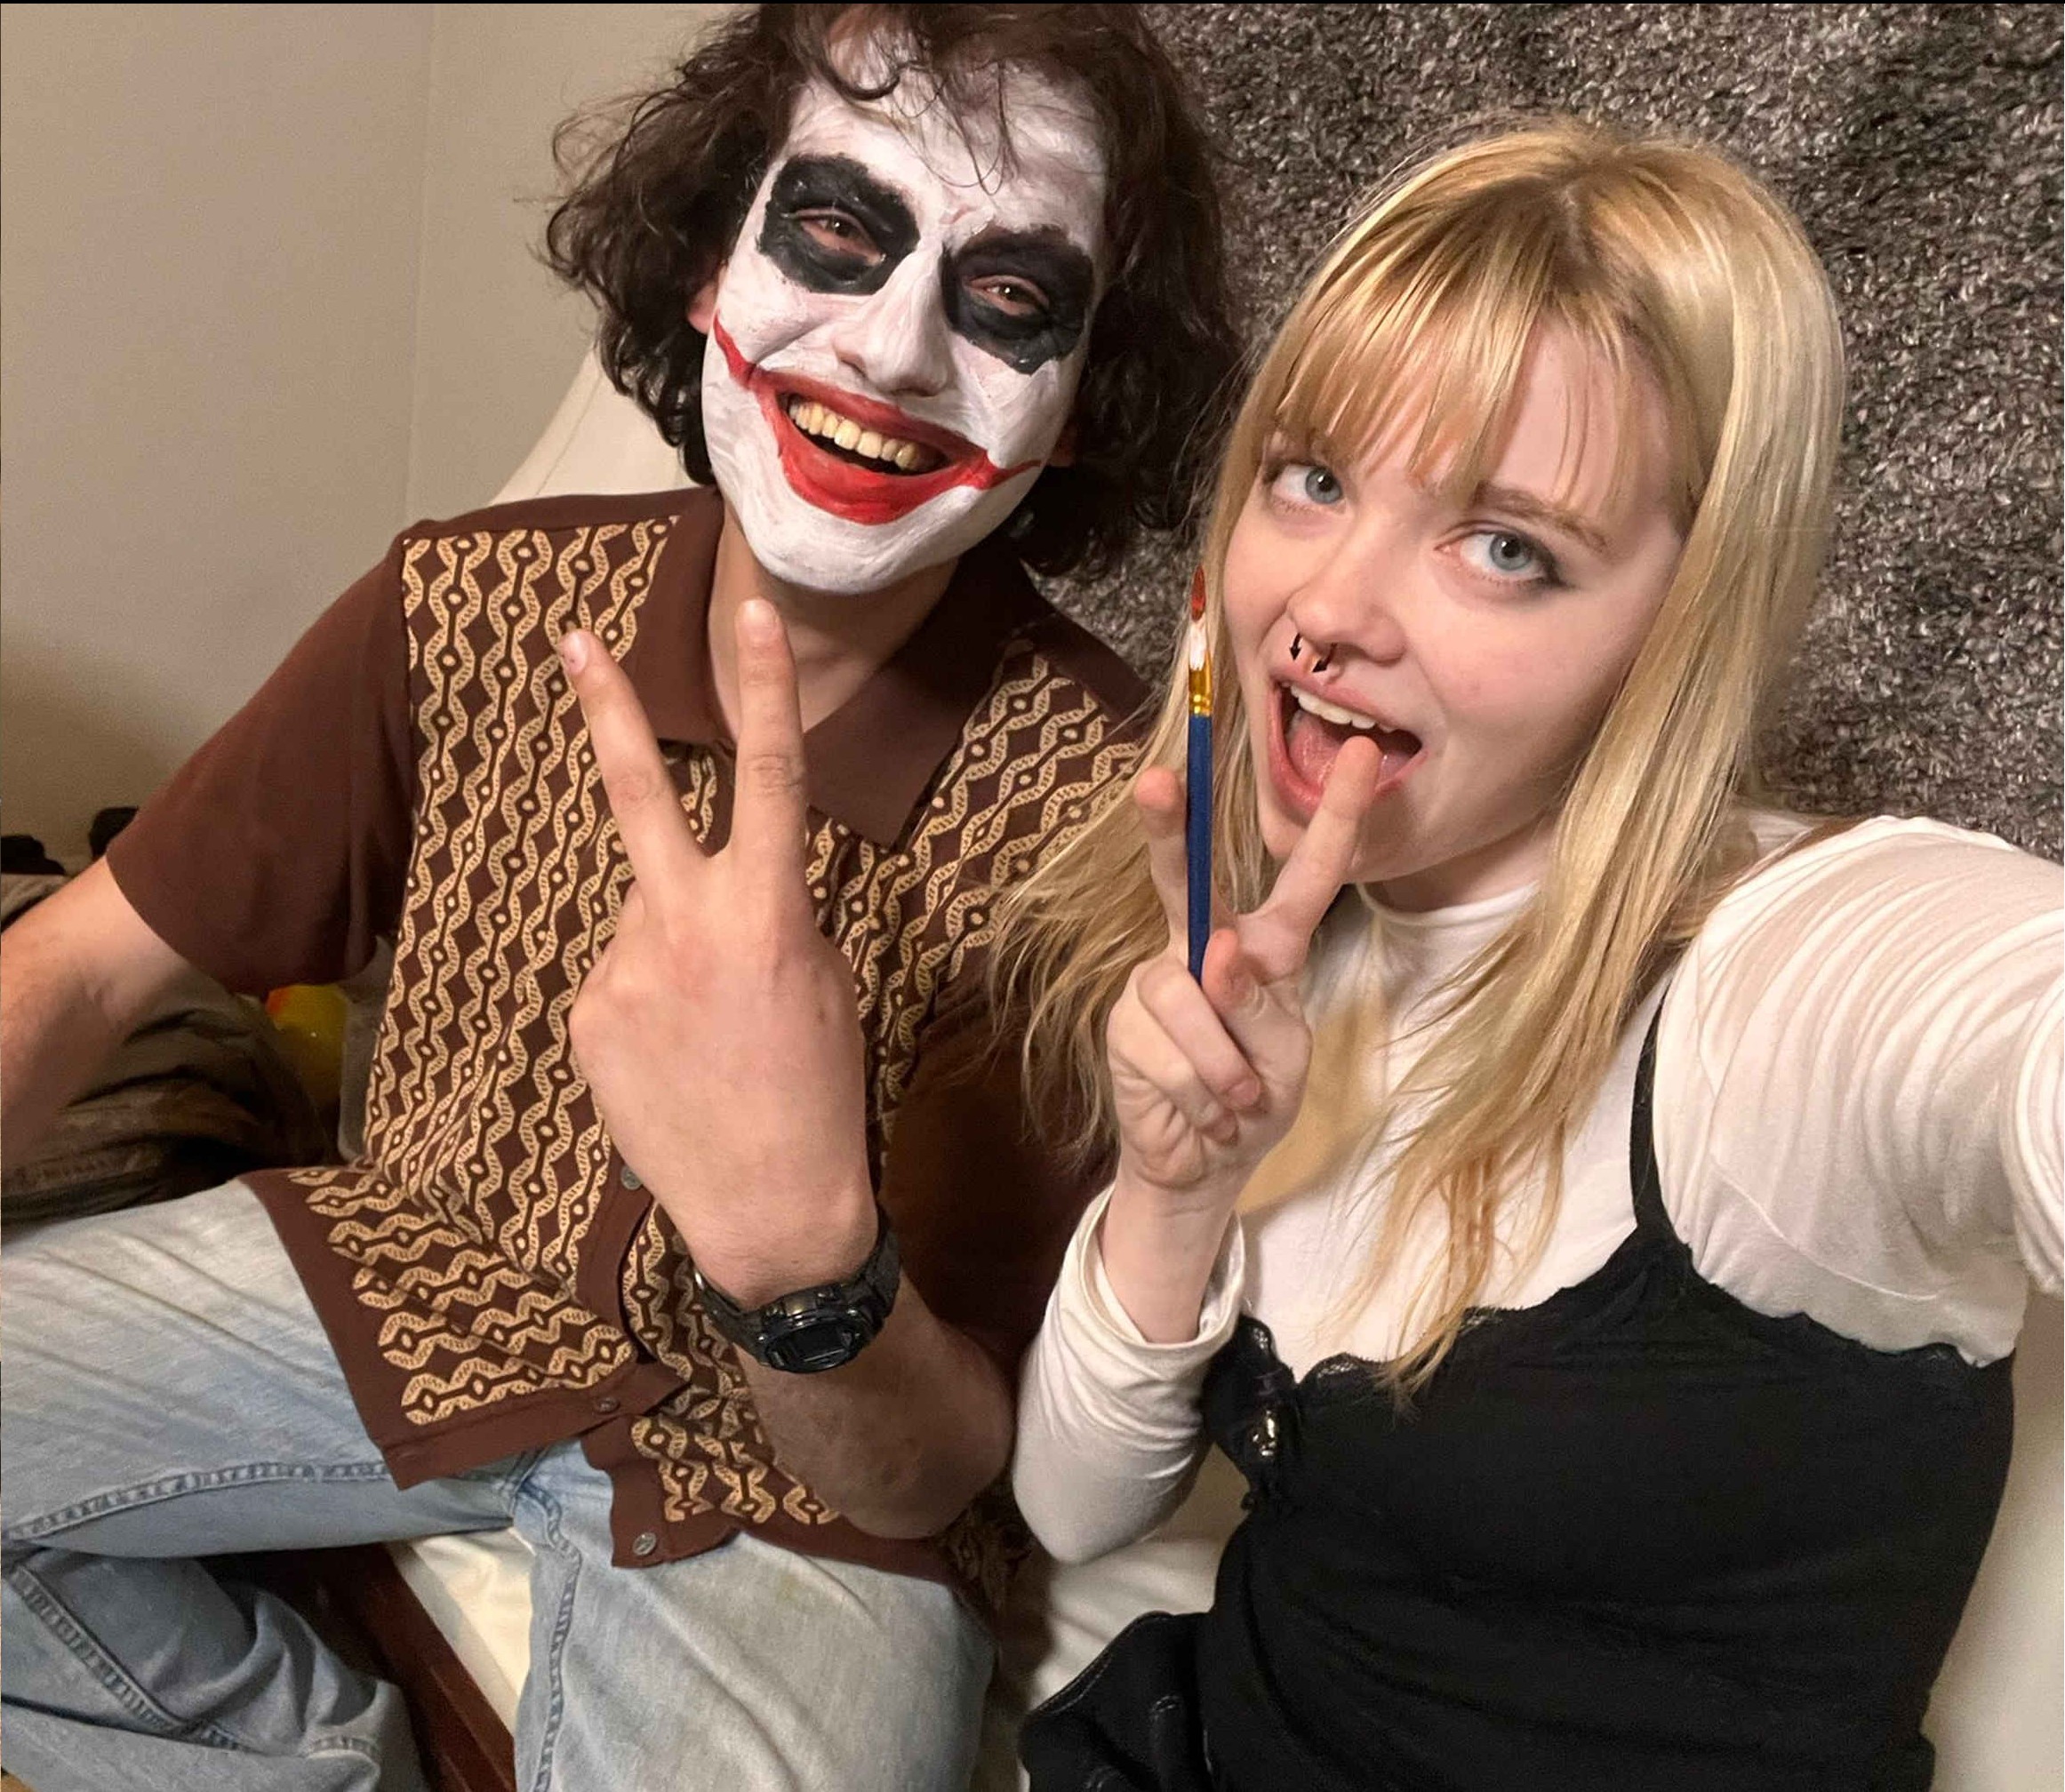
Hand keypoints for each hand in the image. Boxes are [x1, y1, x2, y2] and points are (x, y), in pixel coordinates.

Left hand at [560, 600, 875, 1306]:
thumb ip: (774, 913)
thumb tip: (728, 883)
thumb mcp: (826, 983)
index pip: (773, 775)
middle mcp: (684, 925)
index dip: (767, 687)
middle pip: (636, 791)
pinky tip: (675, 1060)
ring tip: (707, 1031)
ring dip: (671, 947)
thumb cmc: (820, 1093)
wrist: (768, 1212)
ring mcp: (622, 971)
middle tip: (572, 638)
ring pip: (642, 918)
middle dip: (604, 706)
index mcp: (767, 912)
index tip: (753, 610)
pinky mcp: (585, 1017)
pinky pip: (617, 980)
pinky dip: (646, 1003)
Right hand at [1108, 739, 1379, 1221]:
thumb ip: (1262, 1006)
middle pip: (1186, 879)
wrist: (1203, 1165)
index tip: (1367, 757)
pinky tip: (1204, 1112)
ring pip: (1189, 999)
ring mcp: (1155, 983)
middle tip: (1156, 780)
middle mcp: (1200, 947)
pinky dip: (1200, 1095)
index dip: (1336, 818)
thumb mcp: (1287, 1058)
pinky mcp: (1124, 1025)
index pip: (1304, 878)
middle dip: (1169, 829)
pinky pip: (1169, 1053)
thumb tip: (1215, 953)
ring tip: (1235, 1101)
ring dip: (1227, 1069)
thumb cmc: (1256, 1098)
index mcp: (1264, 946)